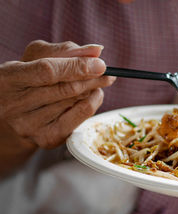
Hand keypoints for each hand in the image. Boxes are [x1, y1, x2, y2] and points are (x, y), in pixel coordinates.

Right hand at [0, 40, 115, 173]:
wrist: (13, 116)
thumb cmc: (28, 79)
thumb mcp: (37, 57)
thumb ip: (66, 51)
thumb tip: (96, 51)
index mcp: (8, 78)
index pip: (48, 71)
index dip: (77, 66)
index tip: (100, 63)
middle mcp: (15, 105)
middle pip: (67, 89)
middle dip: (93, 78)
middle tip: (108, 72)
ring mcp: (30, 125)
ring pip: (76, 102)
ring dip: (93, 89)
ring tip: (98, 81)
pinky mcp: (47, 139)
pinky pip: (81, 117)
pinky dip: (93, 103)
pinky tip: (94, 95)